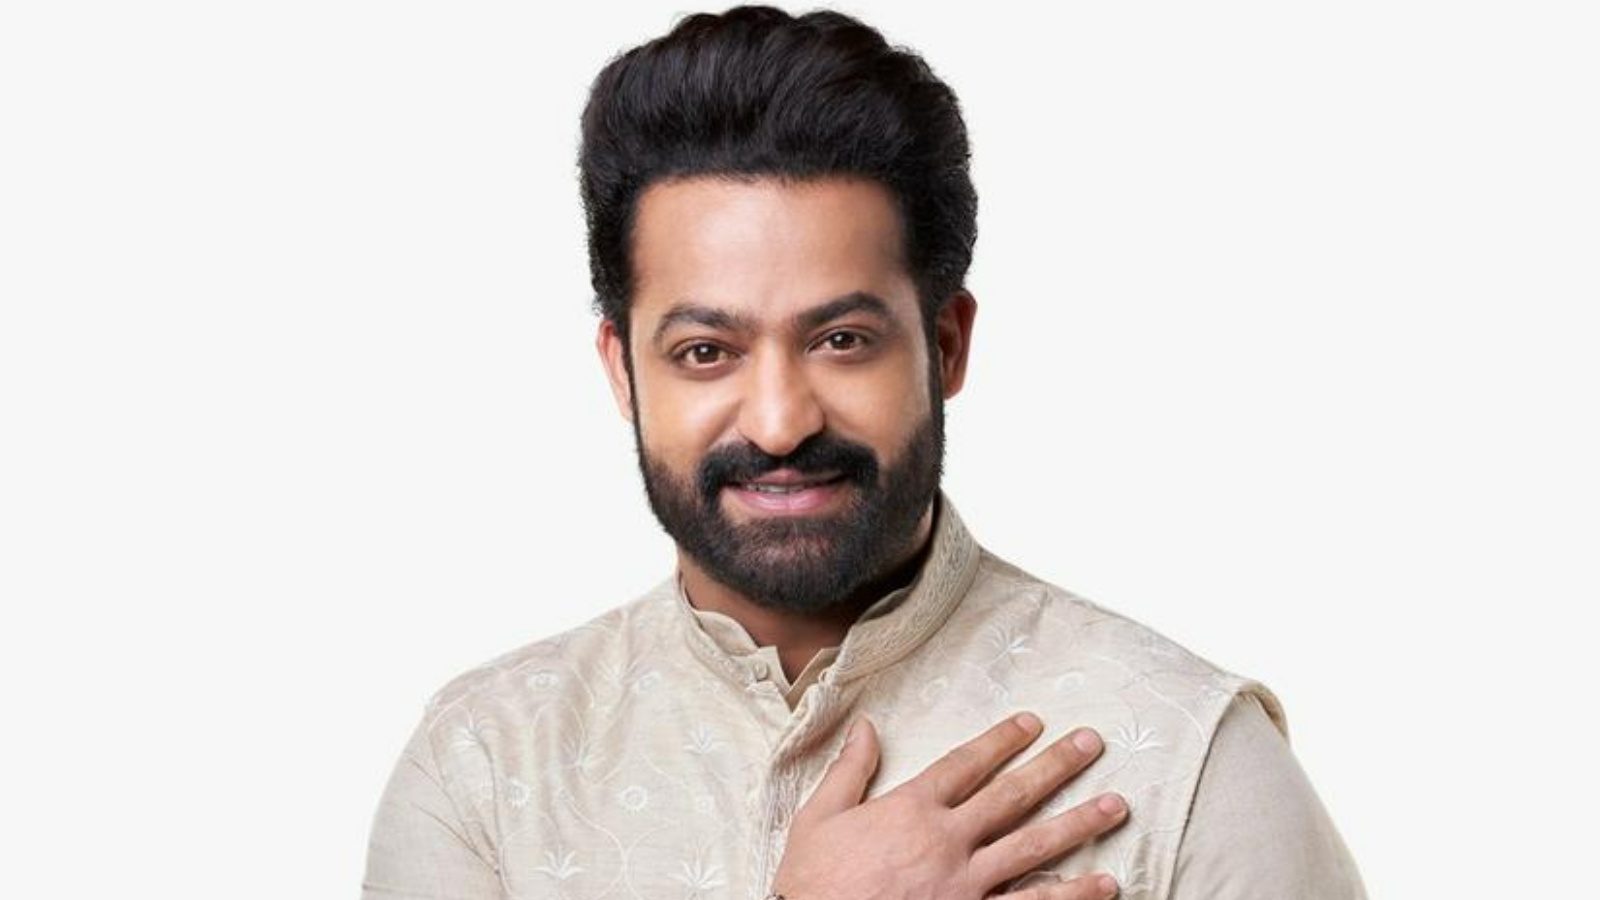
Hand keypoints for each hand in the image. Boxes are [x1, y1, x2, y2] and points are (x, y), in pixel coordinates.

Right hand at [770, 712, 1125, 899]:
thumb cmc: (811, 884)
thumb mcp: (817, 818)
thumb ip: (849, 771)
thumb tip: (865, 726)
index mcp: (911, 809)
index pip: (966, 763)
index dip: (1001, 740)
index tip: (1033, 722)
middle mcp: (947, 841)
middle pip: (1012, 795)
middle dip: (1055, 766)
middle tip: (1092, 744)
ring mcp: (966, 885)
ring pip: (1034, 848)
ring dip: (1079, 825)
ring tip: (1116, 806)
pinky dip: (1071, 896)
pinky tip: (1105, 885)